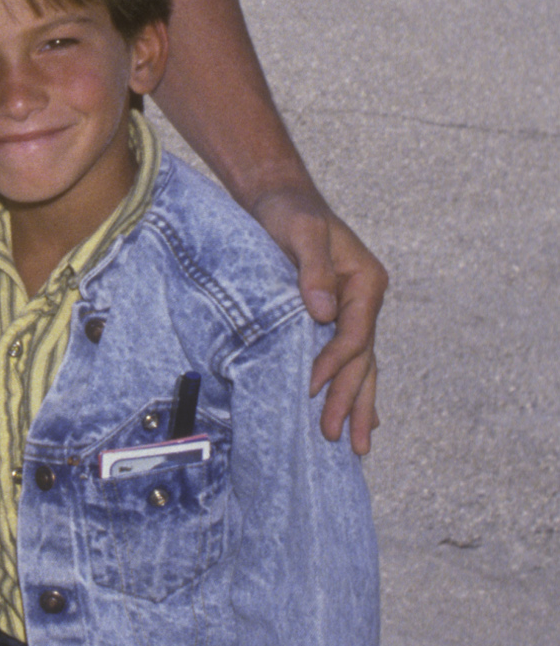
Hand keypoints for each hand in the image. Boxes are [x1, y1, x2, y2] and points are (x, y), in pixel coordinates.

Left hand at [248, 184, 386, 454]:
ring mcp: (352, 312)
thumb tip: (322, 311)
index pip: (354, 336)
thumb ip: (313, 268)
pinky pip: (347, 360)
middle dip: (351, 401)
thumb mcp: (301, 232)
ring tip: (358, 446)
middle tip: (340, 440)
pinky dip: (351, 388)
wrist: (280, 199)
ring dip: (357, 405)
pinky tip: (358, 417)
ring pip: (360, 368)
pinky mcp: (332, 318)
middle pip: (362, 361)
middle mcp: (365, 301)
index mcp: (366, 283)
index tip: (311, 387)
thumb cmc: (290, 213)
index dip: (334, 364)